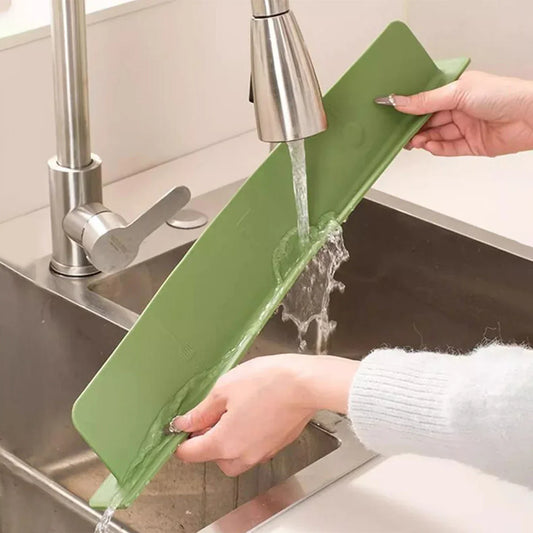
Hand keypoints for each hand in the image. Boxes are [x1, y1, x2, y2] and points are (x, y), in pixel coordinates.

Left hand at [173, 354, 357, 476]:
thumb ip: (201, 411)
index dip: (180, 440)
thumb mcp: (223, 389)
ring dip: (227, 441)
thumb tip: (183, 423)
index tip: (181, 426)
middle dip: (207, 440)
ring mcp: (262, 453)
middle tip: (210, 413)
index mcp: (224, 444)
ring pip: (234, 457)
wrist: (306, 383)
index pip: (190, 454)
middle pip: (213, 459)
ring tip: (232, 411)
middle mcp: (243, 456)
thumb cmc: (268, 382)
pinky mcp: (276, 446)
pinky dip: (246, 437)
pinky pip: (253, 448)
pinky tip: (251, 412)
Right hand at [377, 71, 532, 156]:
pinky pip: (448, 149)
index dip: (410, 106)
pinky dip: (436, 148)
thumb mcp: (458, 92)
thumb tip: (400, 101)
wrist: (530, 117)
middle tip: (399, 132)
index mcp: (458, 90)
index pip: (427, 99)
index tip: (393, 110)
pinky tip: (428, 146)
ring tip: (413, 141)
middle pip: (429, 120)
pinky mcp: (471, 145)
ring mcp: (466, 127)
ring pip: (436, 135)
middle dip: (413, 127)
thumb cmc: (505, 95)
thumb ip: (426, 101)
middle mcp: (461, 108)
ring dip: (423, 139)